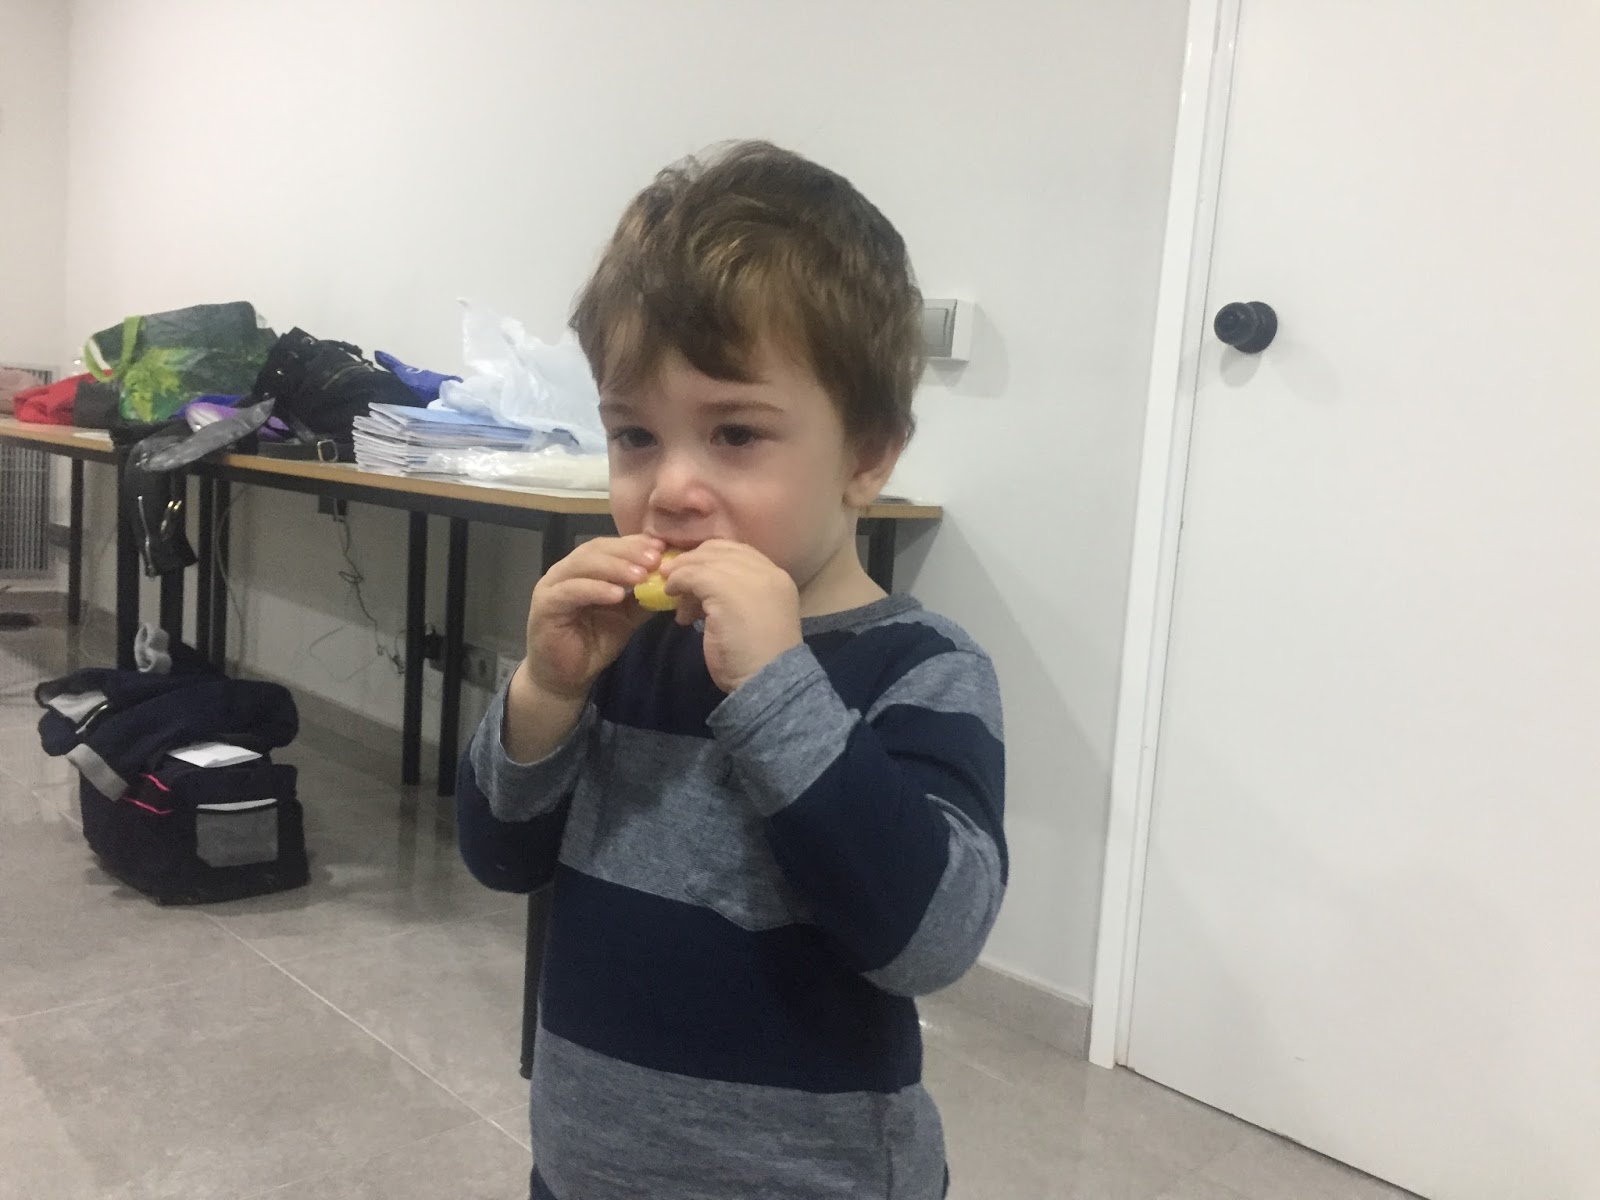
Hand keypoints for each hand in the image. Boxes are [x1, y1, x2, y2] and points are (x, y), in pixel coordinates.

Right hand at [523, 534, 662, 700]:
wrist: (566, 678)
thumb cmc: (593, 643)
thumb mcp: (626, 617)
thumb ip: (642, 597)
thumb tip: (669, 581)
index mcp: (584, 569)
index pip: (609, 546)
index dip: (634, 544)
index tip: (662, 548)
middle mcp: (565, 571)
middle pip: (596, 549)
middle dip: (628, 552)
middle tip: (655, 560)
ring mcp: (552, 586)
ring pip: (582, 565)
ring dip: (614, 568)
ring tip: (640, 576)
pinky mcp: (545, 606)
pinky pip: (570, 592)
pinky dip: (595, 589)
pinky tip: (617, 595)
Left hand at [662, 540, 801, 691]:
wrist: (765, 682)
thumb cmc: (756, 659)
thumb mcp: (751, 617)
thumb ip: (736, 596)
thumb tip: (699, 588)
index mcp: (778, 578)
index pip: (739, 552)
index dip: (712, 557)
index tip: (693, 572)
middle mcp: (767, 572)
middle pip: (721, 550)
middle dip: (695, 561)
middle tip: (675, 577)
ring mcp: (749, 579)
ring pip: (705, 560)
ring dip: (682, 571)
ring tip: (671, 590)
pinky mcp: (726, 590)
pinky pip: (694, 575)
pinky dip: (678, 581)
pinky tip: (671, 594)